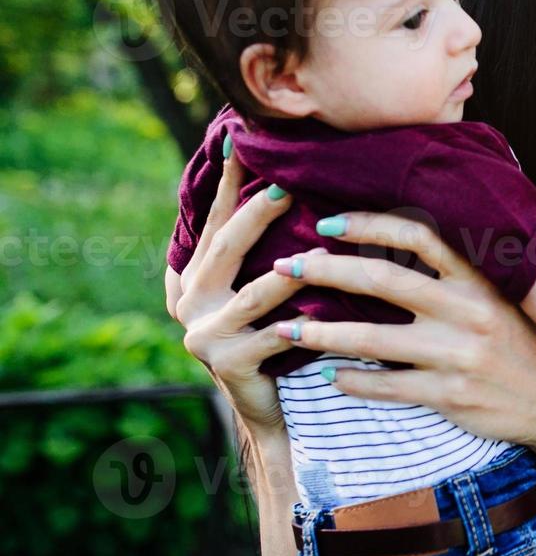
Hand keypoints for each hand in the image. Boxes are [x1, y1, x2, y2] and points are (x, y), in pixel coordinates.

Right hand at [168, 151, 310, 460]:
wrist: (274, 412)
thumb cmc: (277, 342)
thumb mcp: (264, 294)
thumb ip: (264, 251)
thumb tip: (290, 184)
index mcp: (197, 279)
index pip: (215, 223)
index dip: (227, 185)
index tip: (238, 142)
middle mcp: (191, 303)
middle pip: (226, 248)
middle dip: (255, 215)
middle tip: (284, 187)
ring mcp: (205, 335)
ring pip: (254, 294)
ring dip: (288, 271)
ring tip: (315, 251)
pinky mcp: (229, 364)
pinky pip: (272, 338)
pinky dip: (299, 324)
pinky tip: (324, 312)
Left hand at [268, 211, 535, 461]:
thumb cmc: (523, 345)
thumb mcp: (502, 299)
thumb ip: (459, 274)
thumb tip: (397, 246)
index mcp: (480, 279)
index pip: (417, 235)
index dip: (367, 224)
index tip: (326, 223)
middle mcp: (467, 311)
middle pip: (382, 279)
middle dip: (326, 269)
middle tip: (285, 266)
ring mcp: (457, 355)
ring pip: (373, 338)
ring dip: (322, 332)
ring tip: (286, 328)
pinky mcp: (450, 395)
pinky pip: (387, 386)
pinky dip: (353, 381)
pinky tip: (329, 376)